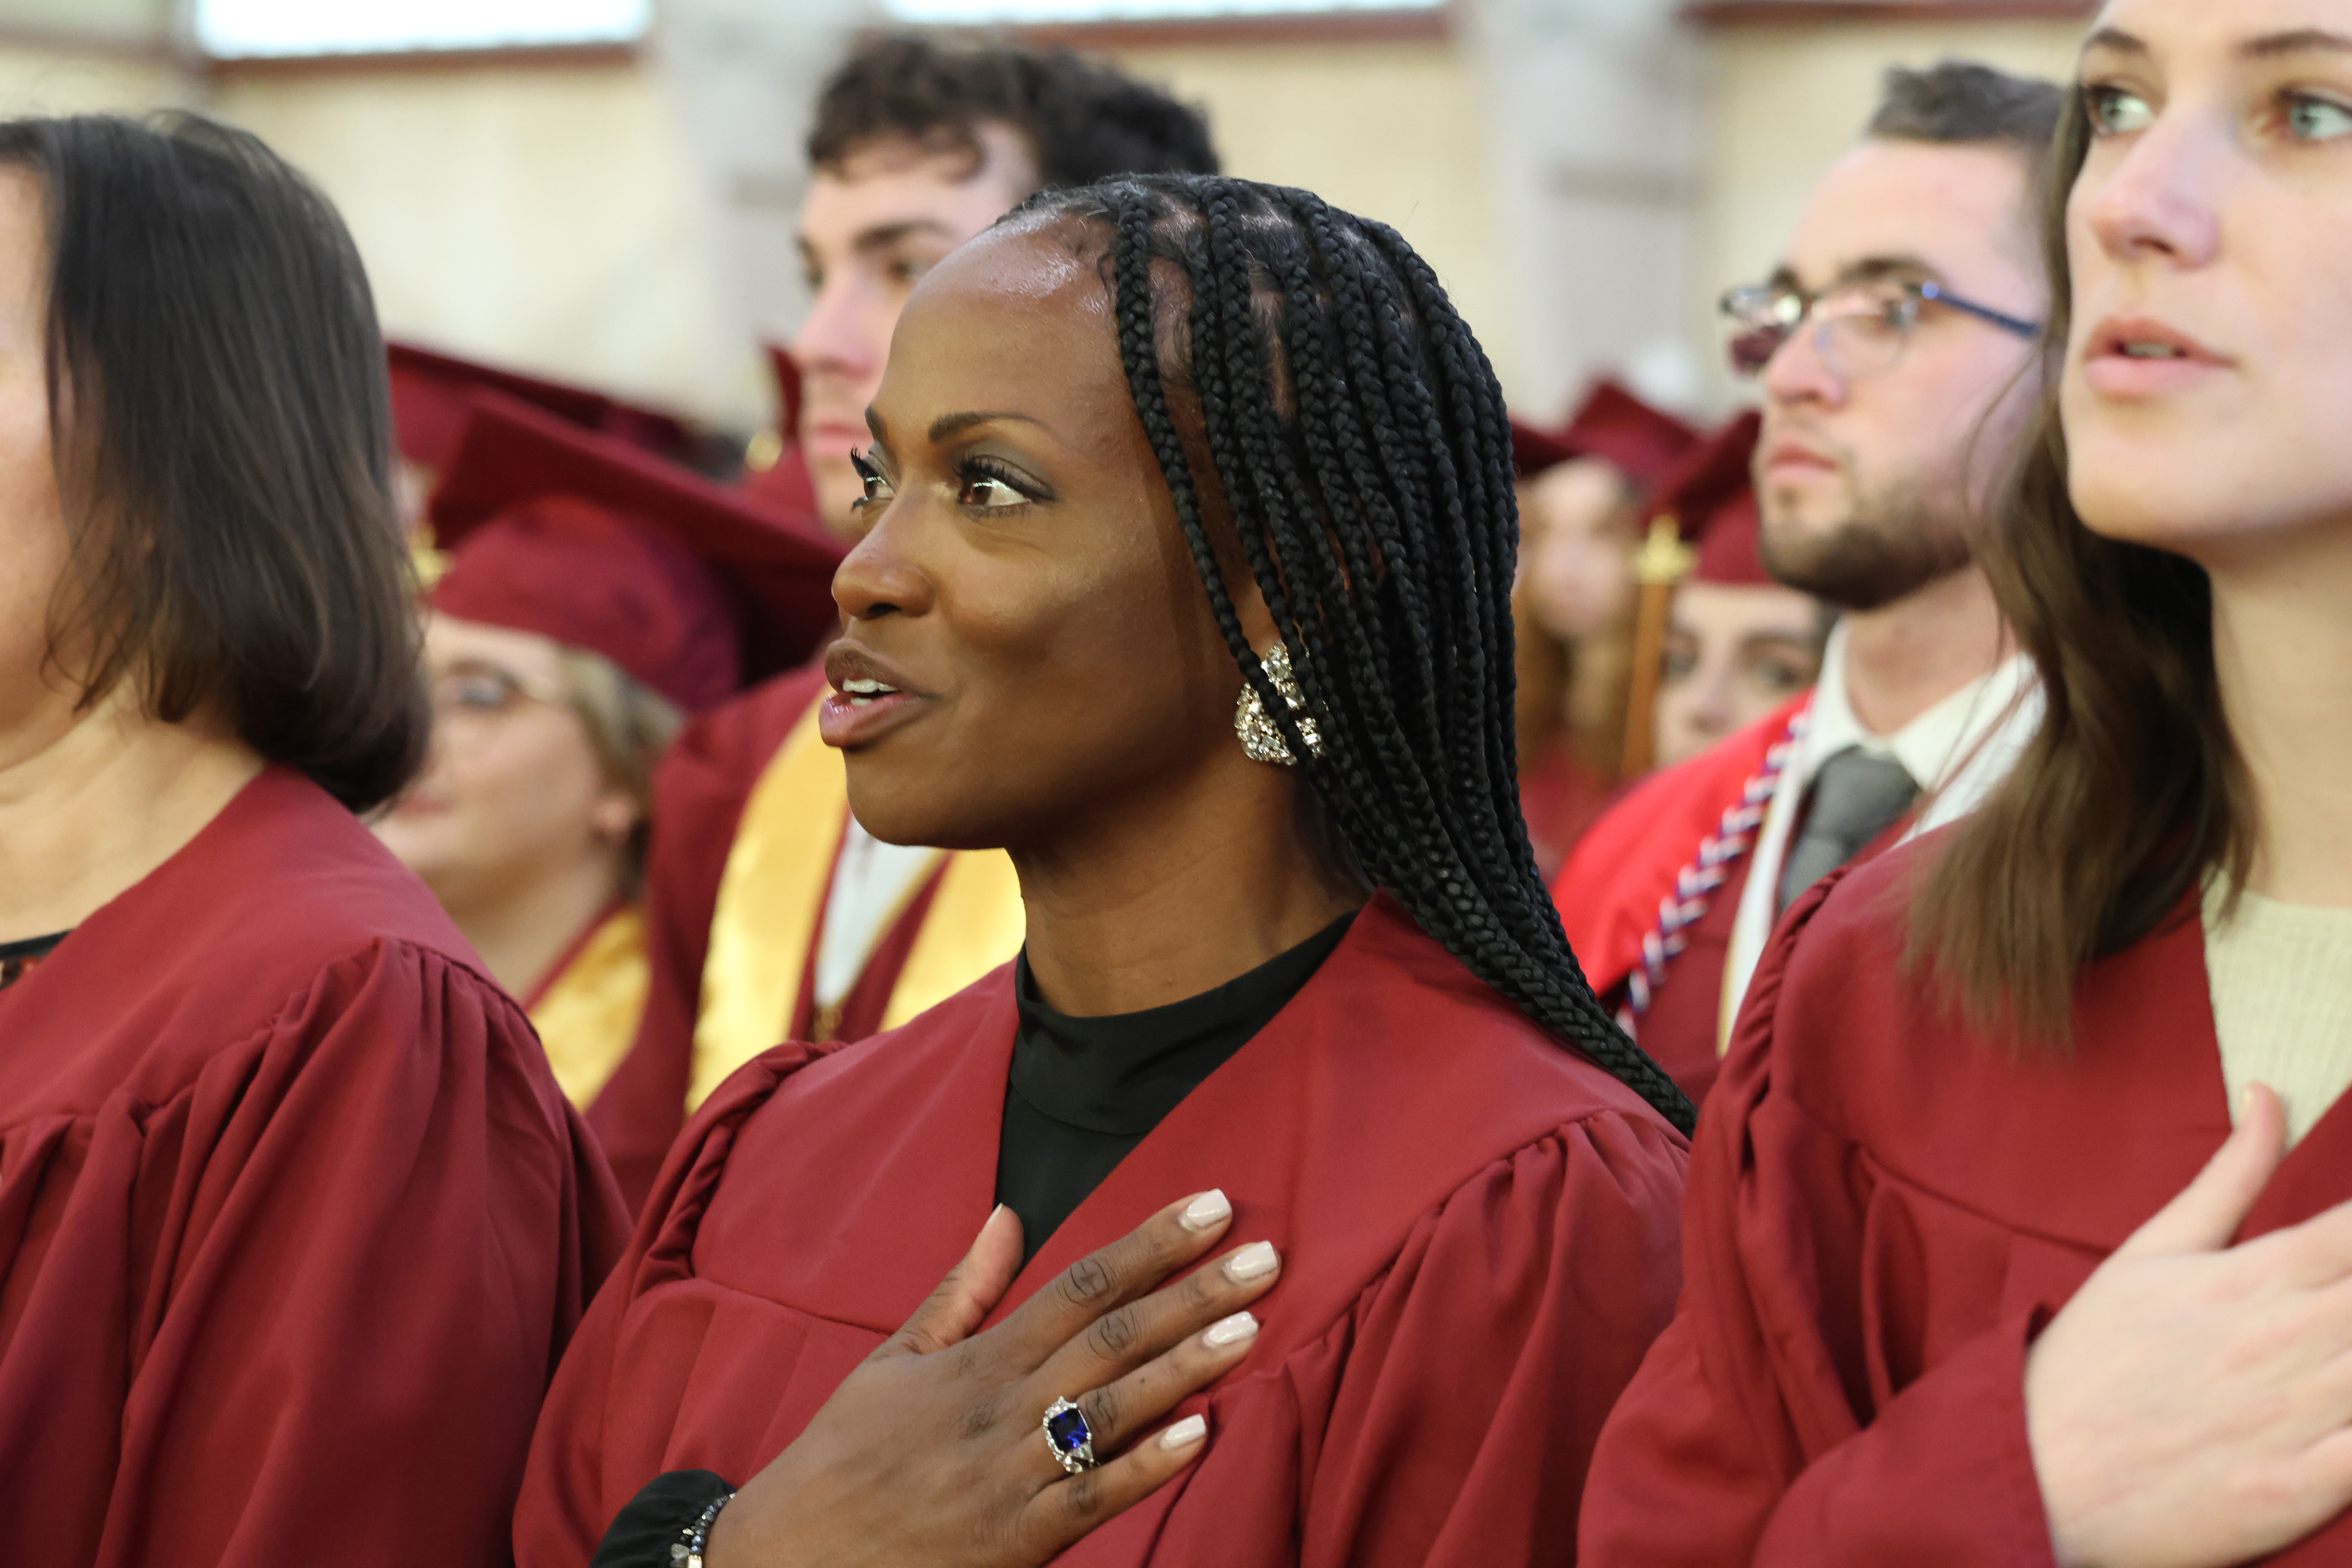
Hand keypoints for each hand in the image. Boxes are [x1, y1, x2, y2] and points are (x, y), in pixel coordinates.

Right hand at [707, 1189, 1280, 1567]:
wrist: (790, 1559)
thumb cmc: (844, 1455)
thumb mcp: (892, 1361)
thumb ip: (960, 1290)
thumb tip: (1007, 1217)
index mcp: (979, 1359)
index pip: (1082, 1282)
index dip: (1151, 1242)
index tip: (1212, 1206)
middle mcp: (1002, 1407)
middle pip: (1112, 1336)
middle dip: (1192, 1293)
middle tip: (1266, 1255)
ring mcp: (1012, 1474)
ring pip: (1113, 1409)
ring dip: (1187, 1366)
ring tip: (1254, 1325)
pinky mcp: (1019, 1539)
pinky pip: (1093, 1496)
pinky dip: (1148, 1465)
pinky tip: (1201, 1433)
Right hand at [2027, 1085, 2351, 1567]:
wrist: (2029, 1474)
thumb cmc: (2090, 1358)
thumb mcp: (2149, 1253)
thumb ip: (2227, 1176)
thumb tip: (2268, 1093)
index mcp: (2243, 1279)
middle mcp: (2277, 1342)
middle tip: (2342, 1292)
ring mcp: (2290, 1421)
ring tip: (2340, 1337)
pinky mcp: (2293, 1494)